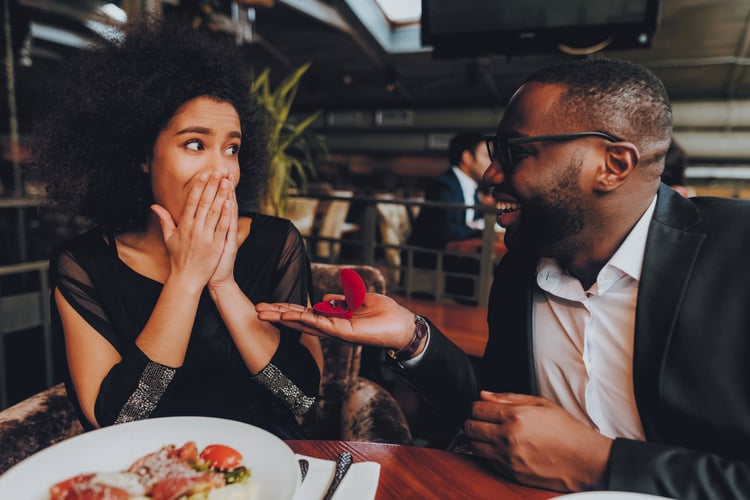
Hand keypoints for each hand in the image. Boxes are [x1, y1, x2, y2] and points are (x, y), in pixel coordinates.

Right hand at [151, 169, 233, 289]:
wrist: (187, 278)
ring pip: (214, 212)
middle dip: (212, 185)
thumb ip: (164, 219)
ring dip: (221, 195)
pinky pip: (221, 227)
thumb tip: (154, 205)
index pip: (191, 201)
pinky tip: (229, 202)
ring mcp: (205, 237)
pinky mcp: (215, 245)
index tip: (204, 174)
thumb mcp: (169, 238)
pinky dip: (225, 215)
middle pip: (204, 202)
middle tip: (219, 171)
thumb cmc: (178, 258)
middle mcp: (194, 229)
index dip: (198, 186)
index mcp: (184, 225)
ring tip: (227, 181)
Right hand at [256, 293, 415, 348]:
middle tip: (255, 310)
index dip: (286, 309)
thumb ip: (342, 300)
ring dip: (285, 318)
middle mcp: (331, 327)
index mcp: (333, 319)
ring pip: (305, 323)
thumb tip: (326, 299)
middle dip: (277, 315)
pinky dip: (306, 319)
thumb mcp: (360, 301)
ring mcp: (336, 331)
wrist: (404, 326)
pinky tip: (291, 315)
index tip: (267, 305)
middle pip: (298, 320)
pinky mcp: (345, 332)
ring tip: (264, 313)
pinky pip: (322, 324)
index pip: (304, 314)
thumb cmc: (386, 314)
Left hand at [464, 392, 611, 491]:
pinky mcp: (510, 473)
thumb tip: (485, 395)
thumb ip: (509, 398)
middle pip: (470, 427)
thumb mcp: (540, 403)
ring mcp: (507, 457)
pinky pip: (486, 461)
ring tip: (488, 434)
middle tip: (481, 420)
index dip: (475, 406)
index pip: (476, 409)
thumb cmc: (566, 430)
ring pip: (473, 446)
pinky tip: (498, 447)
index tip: (480, 408)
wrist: (583, 460)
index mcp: (515, 416)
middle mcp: (507, 437)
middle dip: (472, 421)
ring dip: (476, 438)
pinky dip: (486, 453)